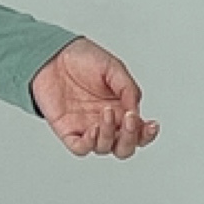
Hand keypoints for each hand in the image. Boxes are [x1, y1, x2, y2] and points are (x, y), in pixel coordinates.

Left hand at [28, 37, 159, 157]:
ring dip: (109, 135)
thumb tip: (136, 110)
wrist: (53, 54)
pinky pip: (80, 148)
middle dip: (130, 138)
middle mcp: (106, 122)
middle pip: (124, 147)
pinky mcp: (67, 130)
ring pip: (105, 148)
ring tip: (106, 113)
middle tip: (129, 119)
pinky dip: (89, 144)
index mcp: (121, 108)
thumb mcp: (113, 68)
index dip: (147, 134)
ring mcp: (87, 127)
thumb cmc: (82, 59)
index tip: (151, 125)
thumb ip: (128, 89)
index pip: (139, 131)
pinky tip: (93, 129)